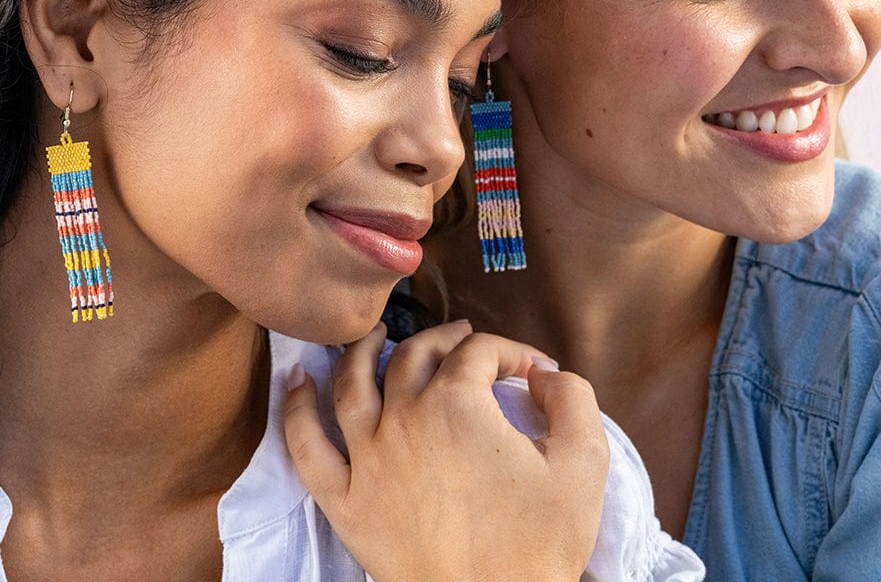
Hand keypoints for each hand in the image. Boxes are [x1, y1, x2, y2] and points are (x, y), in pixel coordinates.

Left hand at [284, 322, 608, 581]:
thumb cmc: (537, 546)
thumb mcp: (584, 465)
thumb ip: (572, 398)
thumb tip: (543, 373)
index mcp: (457, 404)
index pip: (481, 352)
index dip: (511, 352)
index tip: (532, 371)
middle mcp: (403, 418)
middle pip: (416, 353)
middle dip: (446, 338)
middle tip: (465, 341)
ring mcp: (366, 458)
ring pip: (353, 382)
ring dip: (364, 349)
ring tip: (377, 335)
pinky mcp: (343, 501)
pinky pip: (306, 446)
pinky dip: (297, 408)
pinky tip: (296, 380)